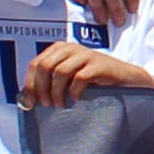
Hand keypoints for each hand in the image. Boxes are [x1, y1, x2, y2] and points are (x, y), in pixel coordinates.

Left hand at [23, 40, 153, 108]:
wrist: (125, 80)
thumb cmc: (95, 81)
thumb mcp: (69, 77)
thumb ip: (50, 81)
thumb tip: (27, 98)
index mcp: (60, 48)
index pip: (36, 63)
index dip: (30, 84)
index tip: (29, 103)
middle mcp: (71, 48)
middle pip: (44, 66)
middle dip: (41, 89)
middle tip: (46, 105)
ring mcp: (85, 54)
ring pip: (59, 72)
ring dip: (56, 92)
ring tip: (60, 104)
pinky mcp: (98, 64)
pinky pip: (78, 78)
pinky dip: (74, 92)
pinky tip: (77, 99)